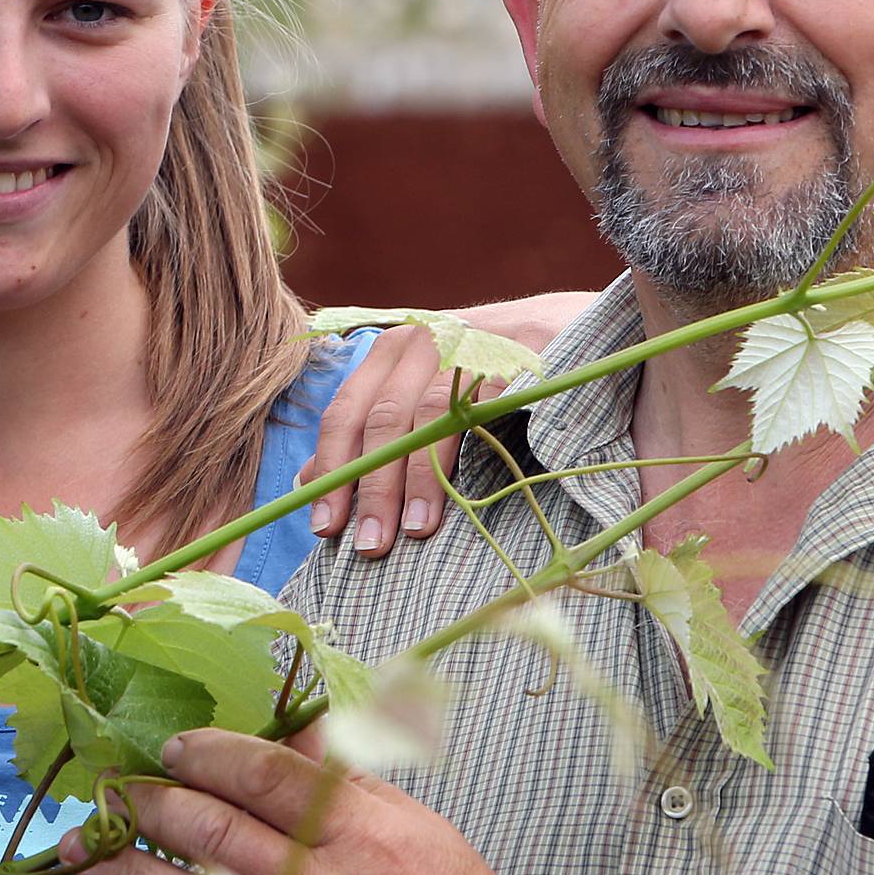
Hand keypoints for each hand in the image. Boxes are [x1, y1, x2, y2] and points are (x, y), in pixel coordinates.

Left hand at [70, 726, 571, 874]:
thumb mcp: (421, 830)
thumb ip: (348, 781)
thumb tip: (286, 731)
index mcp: (365, 837)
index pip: (264, 775)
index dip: (209, 753)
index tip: (176, 744)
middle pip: (212, 831)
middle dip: (153, 801)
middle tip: (115, 783)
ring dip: (130, 868)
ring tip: (89, 846)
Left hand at [303, 292, 590, 555]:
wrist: (567, 328)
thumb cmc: (486, 375)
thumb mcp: (419, 393)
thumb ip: (368, 431)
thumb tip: (306, 480)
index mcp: (389, 351)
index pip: (345, 413)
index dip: (331, 470)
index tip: (324, 527)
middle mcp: (420, 340)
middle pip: (380, 420)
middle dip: (369, 488)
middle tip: (367, 546)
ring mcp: (465, 345)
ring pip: (422, 416)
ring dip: (413, 482)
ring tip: (409, 534)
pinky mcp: (510, 357)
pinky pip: (474, 410)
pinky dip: (456, 458)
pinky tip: (452, 498)